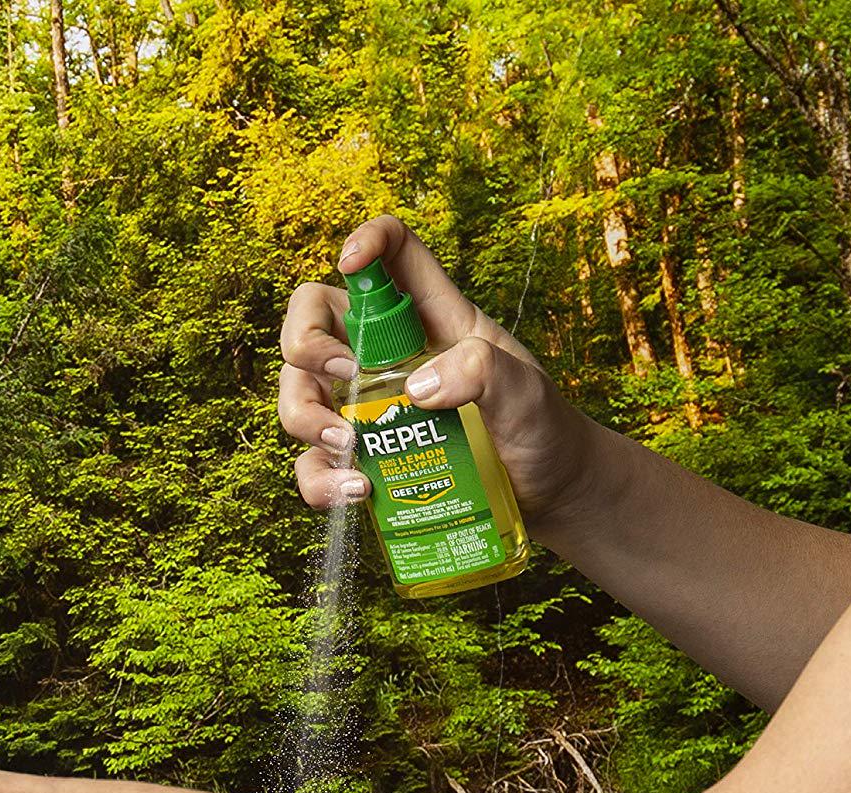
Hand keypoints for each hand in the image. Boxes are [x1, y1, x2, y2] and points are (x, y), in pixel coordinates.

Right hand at [277, 214, 601, 538]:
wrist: (550, 493)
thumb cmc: (543, 430)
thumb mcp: (525, 392)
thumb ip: (481, 371)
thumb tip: (416, 387)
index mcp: (432, 318)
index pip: (391, 254)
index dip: (365, 241)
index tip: (350, 263)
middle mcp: (389, 356)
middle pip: (313, 320)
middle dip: (306, 343)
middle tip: (346, 376)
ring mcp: (370, 409)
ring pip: (300, 393)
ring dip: (304, 416)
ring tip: (348, 446)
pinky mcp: (366, 460)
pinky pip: (315, 463)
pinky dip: (320, 479)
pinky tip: (357, 492)